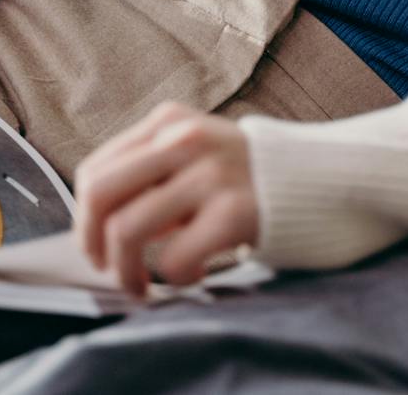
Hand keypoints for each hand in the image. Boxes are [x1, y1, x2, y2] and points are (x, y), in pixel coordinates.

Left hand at [74, 102, 259, 297]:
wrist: (323, 176)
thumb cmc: (247, 176)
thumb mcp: (198, 151)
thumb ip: (152, 172)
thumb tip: (98, 229)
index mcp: (168, 122)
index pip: (96, 171)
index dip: (85, 220)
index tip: (96, 247)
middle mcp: (184, 140)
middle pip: (101, 196)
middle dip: (93, 244)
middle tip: (109, 270)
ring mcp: (209, 174)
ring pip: (127, 231)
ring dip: (127, 272)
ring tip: (145, 286)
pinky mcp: (234, 212)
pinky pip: (173, 258)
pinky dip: (175, 278)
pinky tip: (193, 274)